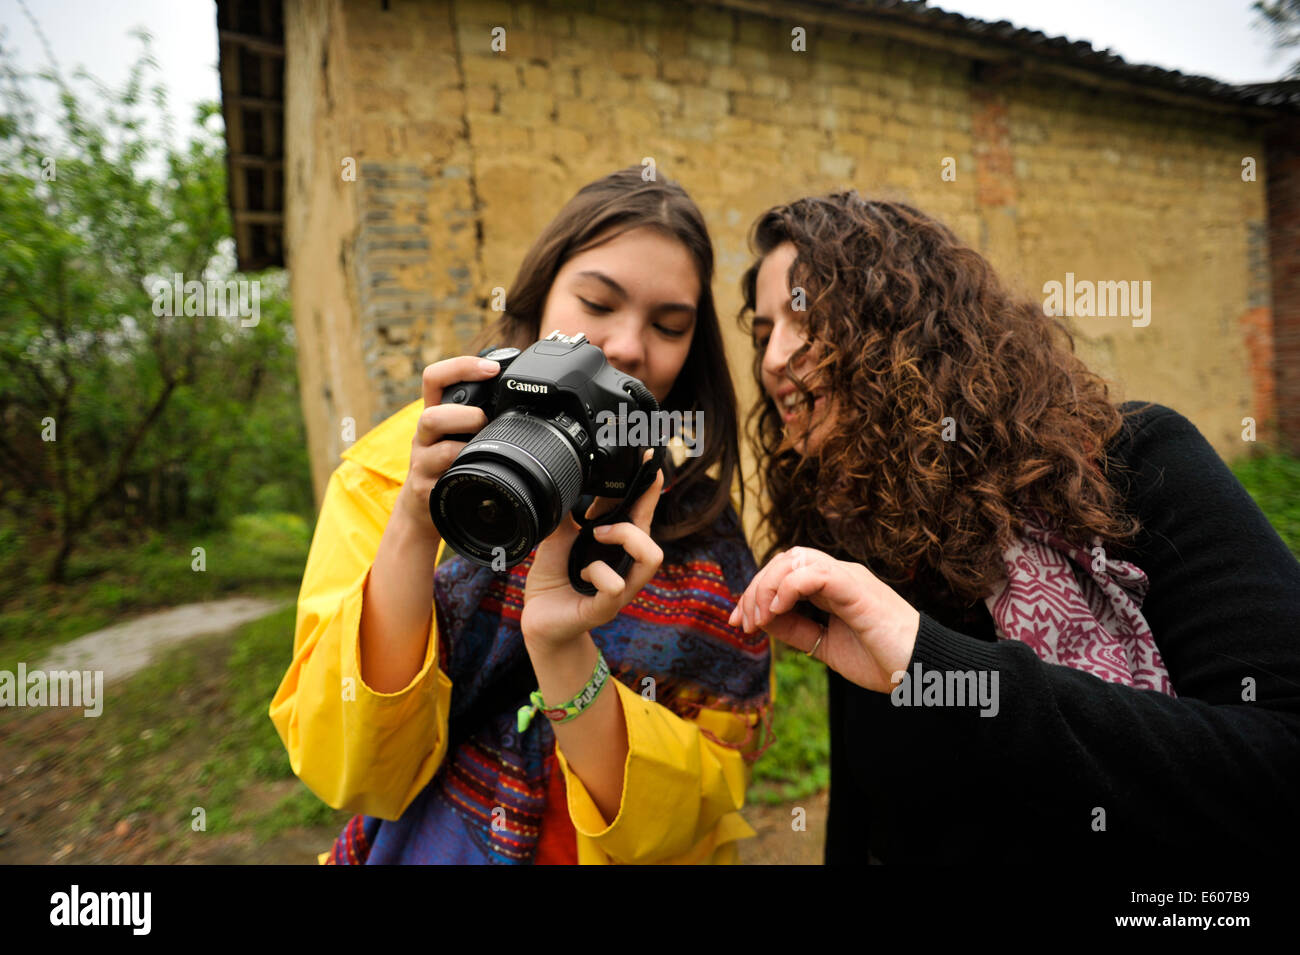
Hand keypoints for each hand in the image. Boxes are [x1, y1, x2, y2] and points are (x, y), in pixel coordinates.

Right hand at [396, 354, 500, 535]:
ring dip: (462, 437)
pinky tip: (475, 473)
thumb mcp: (462, 437)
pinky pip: (438, 475)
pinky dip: (459, 470)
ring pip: (432, 436)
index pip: (436, 378)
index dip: (462, 367)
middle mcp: (425, 434)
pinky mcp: (423, 487)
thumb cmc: (453, 467)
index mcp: (437, 414)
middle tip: (486, 421)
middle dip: (464, 413)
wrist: (426, 509)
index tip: (492, 368)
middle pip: (431, 411)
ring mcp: (421, 460)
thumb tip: (529, 404)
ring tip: (480, 446)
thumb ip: (483, 419)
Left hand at [520, 459, 664, 651]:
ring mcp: (621, 588)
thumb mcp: (558, 536)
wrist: (537, 617)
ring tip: (597, 538)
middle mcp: (626, 565)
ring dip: (626, 539)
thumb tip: (567, 478)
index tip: (648, 460)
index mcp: (617, 545)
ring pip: (651, 557)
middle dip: (637, 514)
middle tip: (598, 523)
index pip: (641, 512)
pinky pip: (616, 587)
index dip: (649, 487)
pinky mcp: (607, 608)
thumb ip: (568, 512)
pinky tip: (582, 575)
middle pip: (654, 532)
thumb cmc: (554, 578)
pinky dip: (599, 574)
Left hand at [728, 546, 920, 693]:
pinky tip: (777, 610)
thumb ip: (797, 630)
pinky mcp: (857, 589)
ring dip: (767, 587)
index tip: (739, 622)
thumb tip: (763, 622)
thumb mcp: (826, 646)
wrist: (920, 671)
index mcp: (833, 587)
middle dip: (755, 588)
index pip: (786, 572)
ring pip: (796, 559)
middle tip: (743, 622)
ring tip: (759, 618)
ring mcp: (848, 578)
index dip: (756, 592)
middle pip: (785, 559)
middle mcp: (839, 575)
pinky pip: (815, 573)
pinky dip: (788, 587)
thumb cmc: (882, 659)